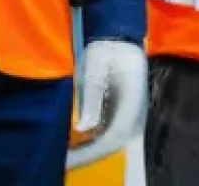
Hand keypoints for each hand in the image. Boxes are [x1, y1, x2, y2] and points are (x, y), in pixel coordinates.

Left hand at [66, 40, 146, 169]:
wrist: (120, 36)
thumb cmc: (106, 48)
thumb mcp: (95, 67)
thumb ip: (91, 97)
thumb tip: (83, 128)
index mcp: (131, 105)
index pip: (111, 138)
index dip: (89, 153)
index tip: (67, 160)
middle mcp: (135, 116)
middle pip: (111, 145)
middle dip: (86, 156)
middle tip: (62, 162)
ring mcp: (131, 116)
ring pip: (110, 141)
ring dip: (89, 150)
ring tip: (66, 156)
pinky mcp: (124, 114)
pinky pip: (109, 134)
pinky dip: (93, 141)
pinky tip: (76, 144)